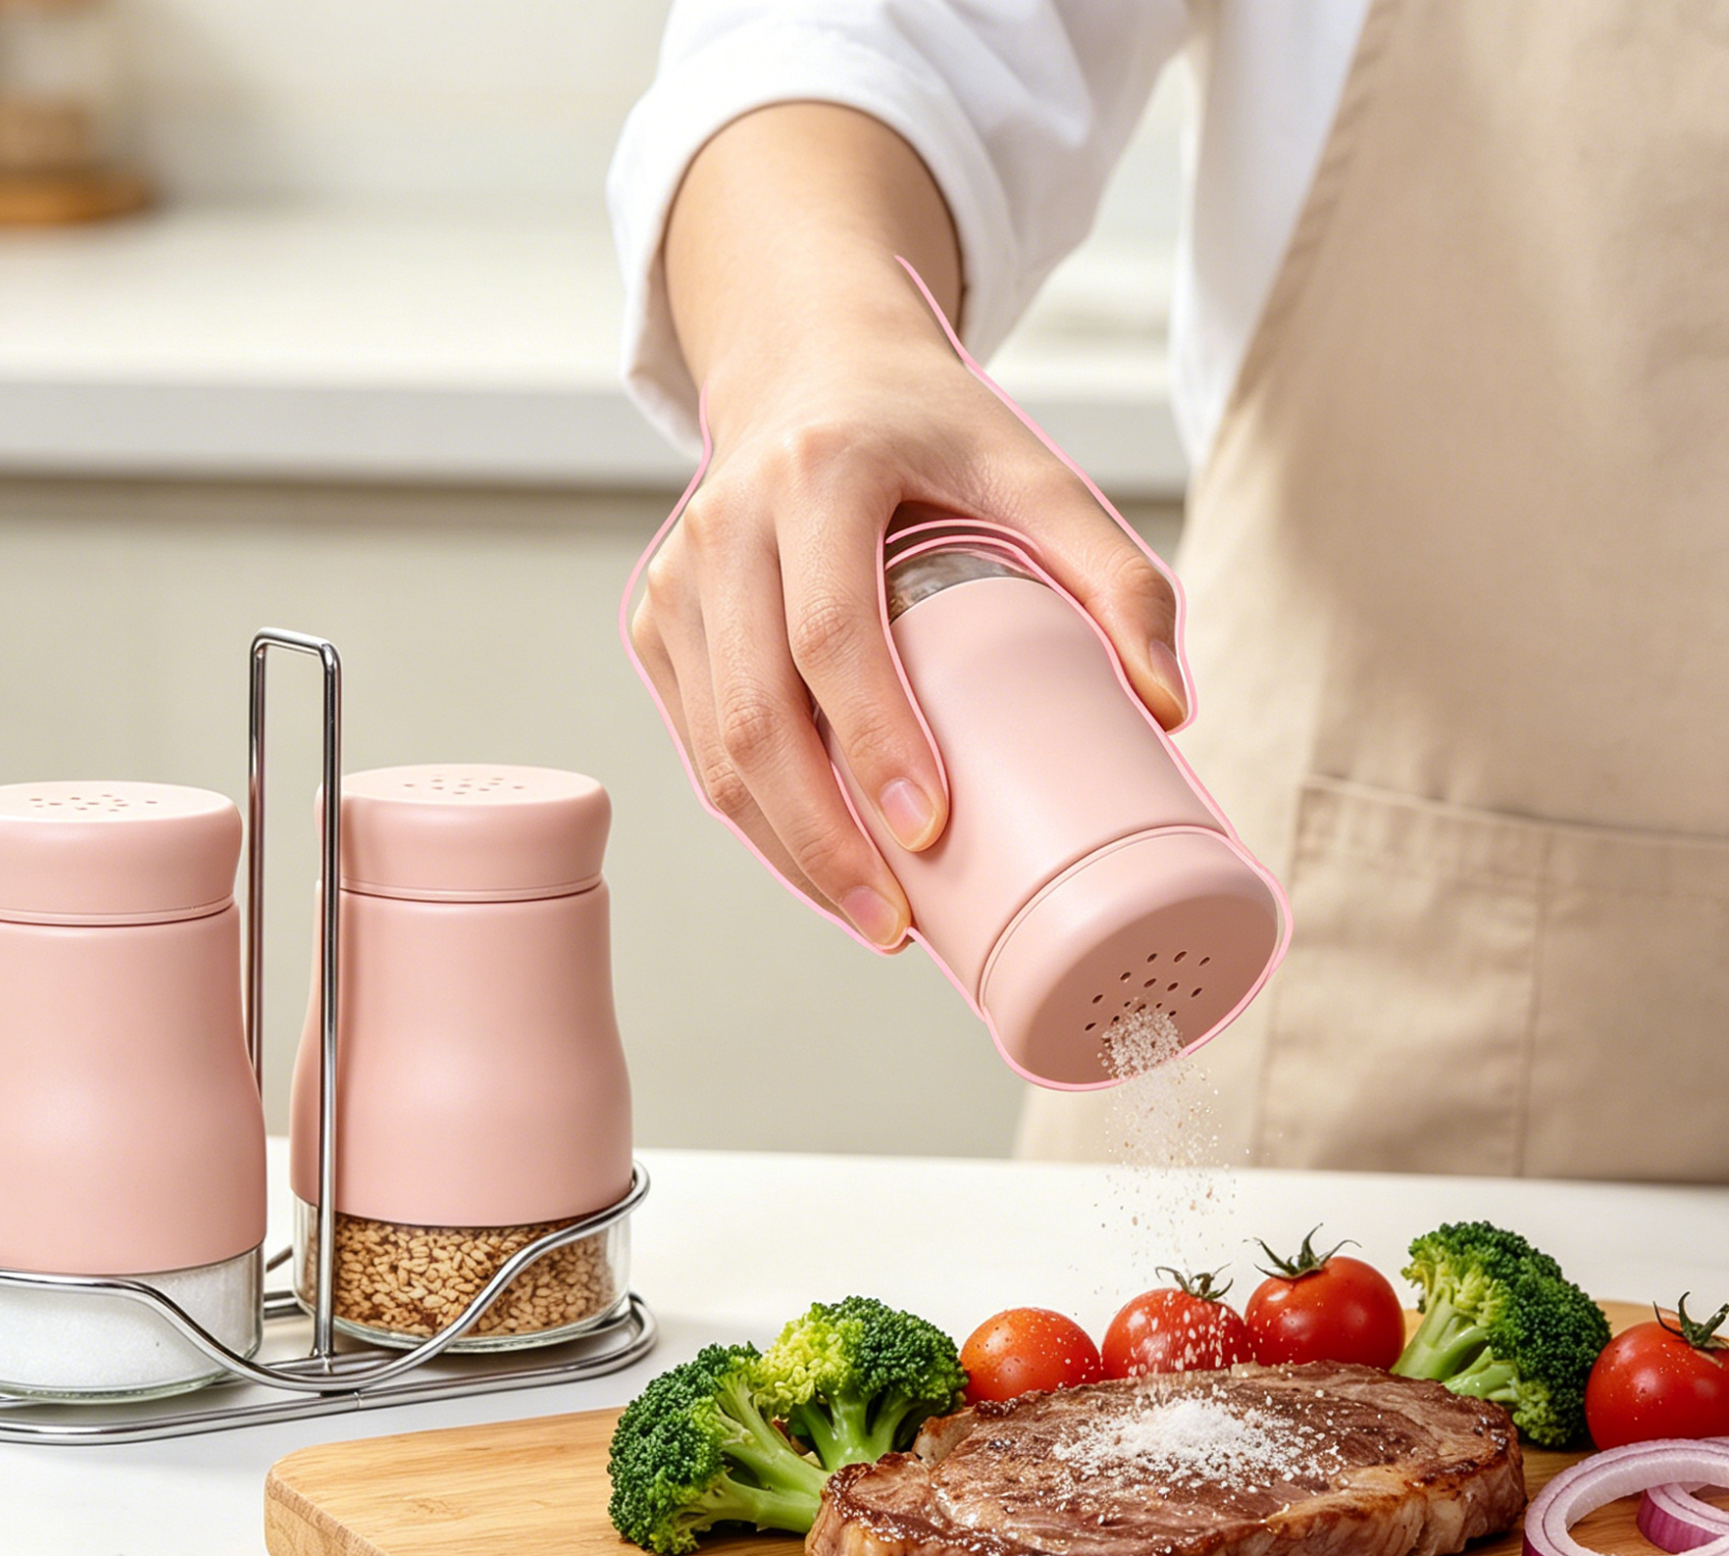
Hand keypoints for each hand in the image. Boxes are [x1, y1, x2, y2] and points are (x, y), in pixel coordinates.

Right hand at [627, 317, 1186, 948]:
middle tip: (892, 922)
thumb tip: (1166, 711)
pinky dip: (755, 820)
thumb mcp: (1031, 466)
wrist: (806, 363)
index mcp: (819, 476)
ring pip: (715, 748)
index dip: (873, 741)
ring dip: (787, 850)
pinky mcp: (660, 622)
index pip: (830, 634)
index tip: (926, 830)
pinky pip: (697, 744)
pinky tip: (817, 865)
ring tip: (869, 916)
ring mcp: (679, 579)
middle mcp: (728, 525)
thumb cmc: (925, 426)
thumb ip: (1115, 572)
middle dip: (822, 839)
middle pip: (757, 715)